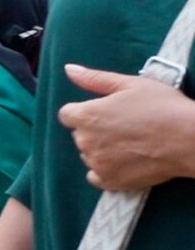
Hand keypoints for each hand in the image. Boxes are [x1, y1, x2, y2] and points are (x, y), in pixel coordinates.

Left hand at [59, 63, 194, 189]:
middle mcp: (85, 141)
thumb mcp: (129, 84)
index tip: (107, 112)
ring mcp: (97, 163)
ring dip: (102, 150)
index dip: (86, 111)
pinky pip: (96, 176)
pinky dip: (107, 170)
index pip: (67, 114)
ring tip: (131, 143)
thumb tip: (68, 69)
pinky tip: (126, 161)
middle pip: (80, 134)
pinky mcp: (110, 181)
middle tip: (125, 126)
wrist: (190, 139)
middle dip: (95, 130)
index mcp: (86, 116)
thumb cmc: (162, 107)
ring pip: (89, 154)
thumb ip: (94, 78)